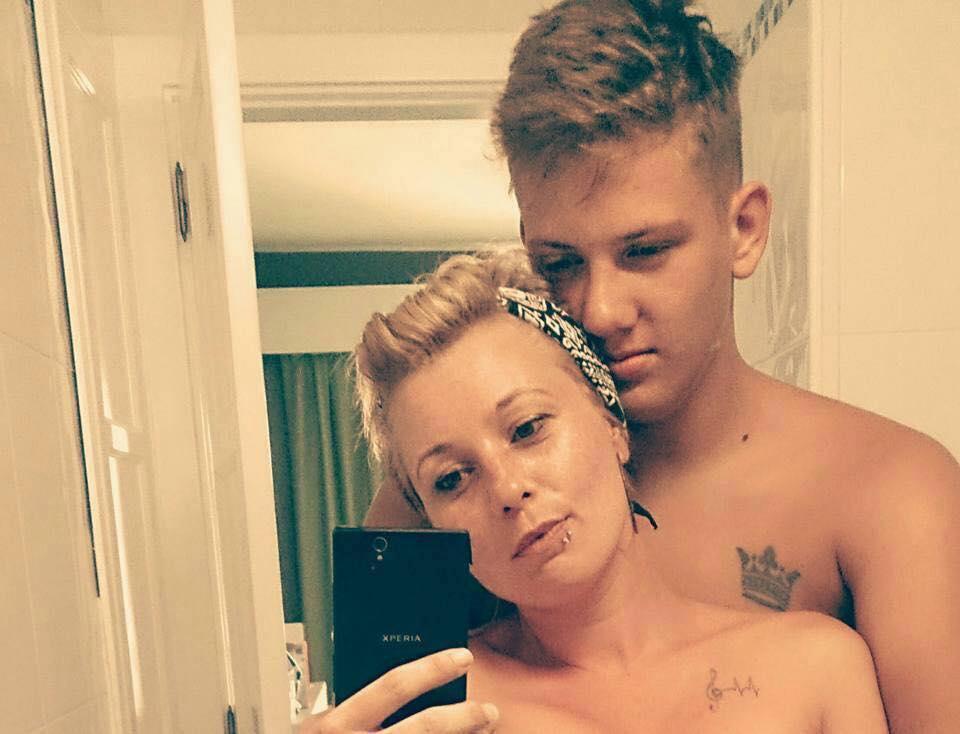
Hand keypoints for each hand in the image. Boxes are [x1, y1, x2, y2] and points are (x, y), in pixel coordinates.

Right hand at [299, 648, 498, 732]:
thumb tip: (404, 687)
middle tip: (489, 711)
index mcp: (337, 725)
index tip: (461, 657)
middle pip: (425, 727)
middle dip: (465, 718)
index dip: (433, 669)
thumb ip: (355, 712)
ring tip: (484, 731)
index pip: (394, 685)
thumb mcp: (323, 728)